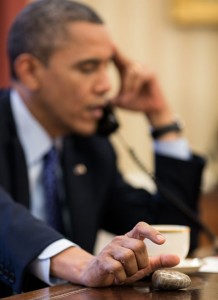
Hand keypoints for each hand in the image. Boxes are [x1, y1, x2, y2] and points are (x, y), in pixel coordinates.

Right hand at [50, 222, 179, 286]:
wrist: (95, 274)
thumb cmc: (121, 268)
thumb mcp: (141, 265)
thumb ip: (158, 261)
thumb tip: (177, 258)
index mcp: (129, 238)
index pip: (141, 227)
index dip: (152, 231)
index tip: (162, 241)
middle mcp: (119, 240)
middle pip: (138, 246)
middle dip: (141, 262)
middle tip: (136, 269)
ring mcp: (109, 249)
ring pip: (128, 256)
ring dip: (131, 271)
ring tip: (126, 274)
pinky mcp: (102, 260)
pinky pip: (117, 267)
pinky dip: (121, 276)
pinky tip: (118, 277)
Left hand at [112, 47, 175, 128]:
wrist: (151, 109)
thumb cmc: (136, 103)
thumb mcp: (121, 101)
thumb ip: (111, 99)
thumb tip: (100, 102)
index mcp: (127, 70)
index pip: (118, 58)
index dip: (114, 51)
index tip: (108, 43)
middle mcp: (136, 66)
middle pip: (124, 65)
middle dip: (123, 84)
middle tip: (122, 99)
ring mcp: (145, 68)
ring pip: (131, 72)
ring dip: (128, 87)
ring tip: (128, 99)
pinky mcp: (152, 73)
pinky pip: (140, 76)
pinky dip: (135, 86)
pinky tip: (135, 94)